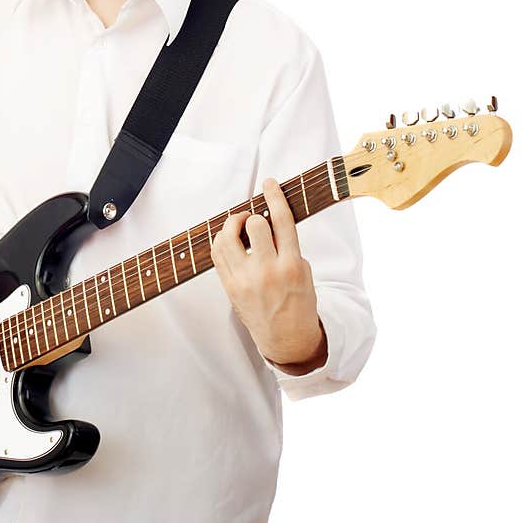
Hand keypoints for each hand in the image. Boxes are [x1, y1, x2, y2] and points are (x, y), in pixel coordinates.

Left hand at [211, 178, 326, 369]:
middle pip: (253, 225)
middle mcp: (267, 271)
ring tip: (239, 227)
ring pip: (227, 237)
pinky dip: (222, 241)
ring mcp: (245, 280)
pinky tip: (230, 241)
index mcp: (292, 265)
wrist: (287, 339)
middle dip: (253, 216)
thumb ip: (288, 247)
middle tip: (254, 220)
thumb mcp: (305, 273)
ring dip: (232, 225)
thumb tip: (269, 221)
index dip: (274, 196)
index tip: (269, 183)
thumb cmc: (298, 303)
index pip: (281, 221)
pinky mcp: (230, 287)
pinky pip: (217, 254)